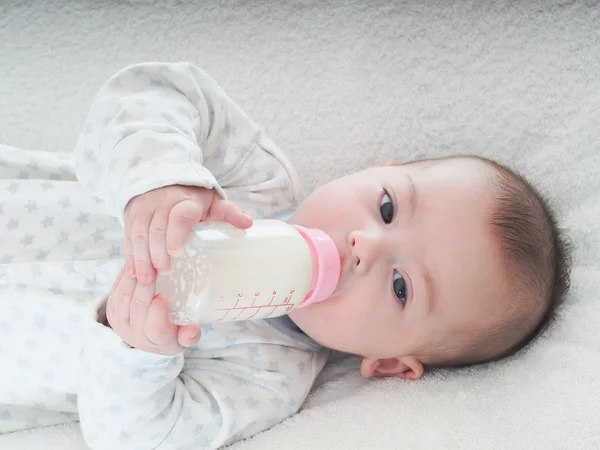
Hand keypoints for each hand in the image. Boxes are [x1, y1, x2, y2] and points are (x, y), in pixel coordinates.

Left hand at [106, 267, 200, 353]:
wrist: (147, 339)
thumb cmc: (171, 334)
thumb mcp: (184, 338)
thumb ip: (190, 336)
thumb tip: (193, 330)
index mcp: (157, 341)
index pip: (156, 330)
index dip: (158, 313)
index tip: (164, 296)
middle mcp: (136, 335)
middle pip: (138, 309)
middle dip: (145, 288)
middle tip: (154, 269)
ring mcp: (121, 323)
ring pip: (123, 298)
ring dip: (133, 280)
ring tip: (143, 264)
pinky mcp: (112, 312)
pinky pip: (115, 292)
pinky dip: (123, 277)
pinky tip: (133, 265)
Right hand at [124, 185, 251, 283]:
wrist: (165, 179)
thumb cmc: (194, 198)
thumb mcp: (213, 202)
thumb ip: (228, 213)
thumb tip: (247, 223)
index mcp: (186, 201)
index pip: (180, 216)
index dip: (176, 233)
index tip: (176, 252)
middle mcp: (162, 202)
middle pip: (157, 229)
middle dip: (158, 252)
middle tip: (164, 272)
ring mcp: (144, 208)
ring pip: (140, 233)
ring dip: (142, 257)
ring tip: (148, 279)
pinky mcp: (131, 215)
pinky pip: (128, 236)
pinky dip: (130, 255)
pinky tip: (133, 273)